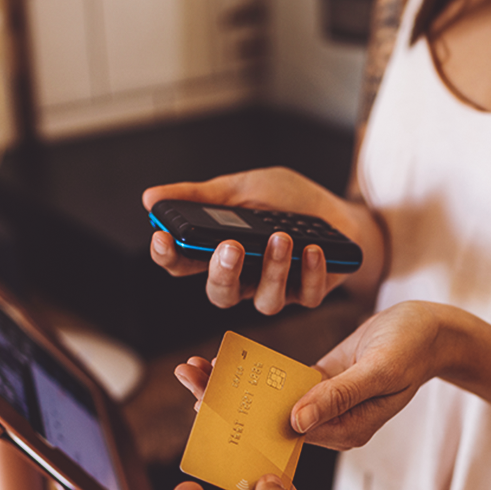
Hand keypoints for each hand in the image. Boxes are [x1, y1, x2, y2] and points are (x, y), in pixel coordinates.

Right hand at [144, 167, 365, 314]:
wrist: (340, 212)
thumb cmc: (288, 202)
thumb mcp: (243, 188)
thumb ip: (202, 196)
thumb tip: (151, 196)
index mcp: (220, 251)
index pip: (184, 264)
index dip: (169, 257)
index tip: (163, 239)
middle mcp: (245, 277)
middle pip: (221, 294)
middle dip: (223, 273)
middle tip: (231, 247)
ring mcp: (277, 289)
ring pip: (265, 301)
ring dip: (273, 270)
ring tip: (281, 238)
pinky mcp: (308, 293)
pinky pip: (305, 295)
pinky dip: (310, 271)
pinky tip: (313, 249)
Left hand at [170, 301, 445, 452]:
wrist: (436, 329)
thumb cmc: (415, 347)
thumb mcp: (379, 370)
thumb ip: (338, 395)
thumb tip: (295, 422)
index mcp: (347, 431)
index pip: (287, 435)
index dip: (245, 424)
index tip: (208, 410)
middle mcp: (333, 424)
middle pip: (269, 421)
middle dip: (228, 405)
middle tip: (189, 385)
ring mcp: (326, 403)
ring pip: (270, 401)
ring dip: (235, 387)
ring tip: (194, 371)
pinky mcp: (323, 381)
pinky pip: (283, 382)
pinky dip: (255, 373)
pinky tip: (226, 362)